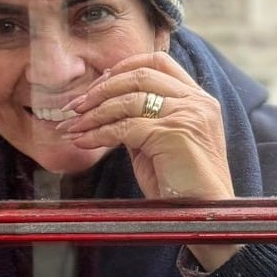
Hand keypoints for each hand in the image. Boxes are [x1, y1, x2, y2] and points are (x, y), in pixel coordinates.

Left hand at [55, 53, 241, 268]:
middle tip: (75, 107)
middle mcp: (196, 101)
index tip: (99, 84)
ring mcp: (185, 114)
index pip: (159, 62)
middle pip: (139, 75)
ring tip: (72, 127)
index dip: (125, 67)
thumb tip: (108, 111)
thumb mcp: (162, 145)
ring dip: (93, 113)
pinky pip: (123, 127)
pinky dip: (98, 134)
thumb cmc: (183, 186)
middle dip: (101, 89)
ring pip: (128, 99)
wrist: (203, 215)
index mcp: (198, 99)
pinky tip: (84, 141)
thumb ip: (143, 122)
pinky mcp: (171, 133)